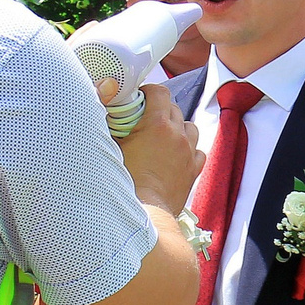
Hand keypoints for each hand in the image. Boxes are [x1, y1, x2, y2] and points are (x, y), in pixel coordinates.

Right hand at [119, 83, 203, 215]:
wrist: (145, 212)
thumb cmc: (125, 181)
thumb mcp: (112, 147)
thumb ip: (111, 125)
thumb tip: (106, 110)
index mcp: (157, 124)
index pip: (160, 92)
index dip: (148, 91)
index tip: (139, 98)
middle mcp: (177, 134)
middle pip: (174, 108)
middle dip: (159, 109)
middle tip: (144, 119)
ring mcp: (188, 152)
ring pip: (189, 127)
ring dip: (177, 128)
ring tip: (163, 137)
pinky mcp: (193, 170)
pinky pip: (198, 150)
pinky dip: (189, 149)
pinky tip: (176, 156)